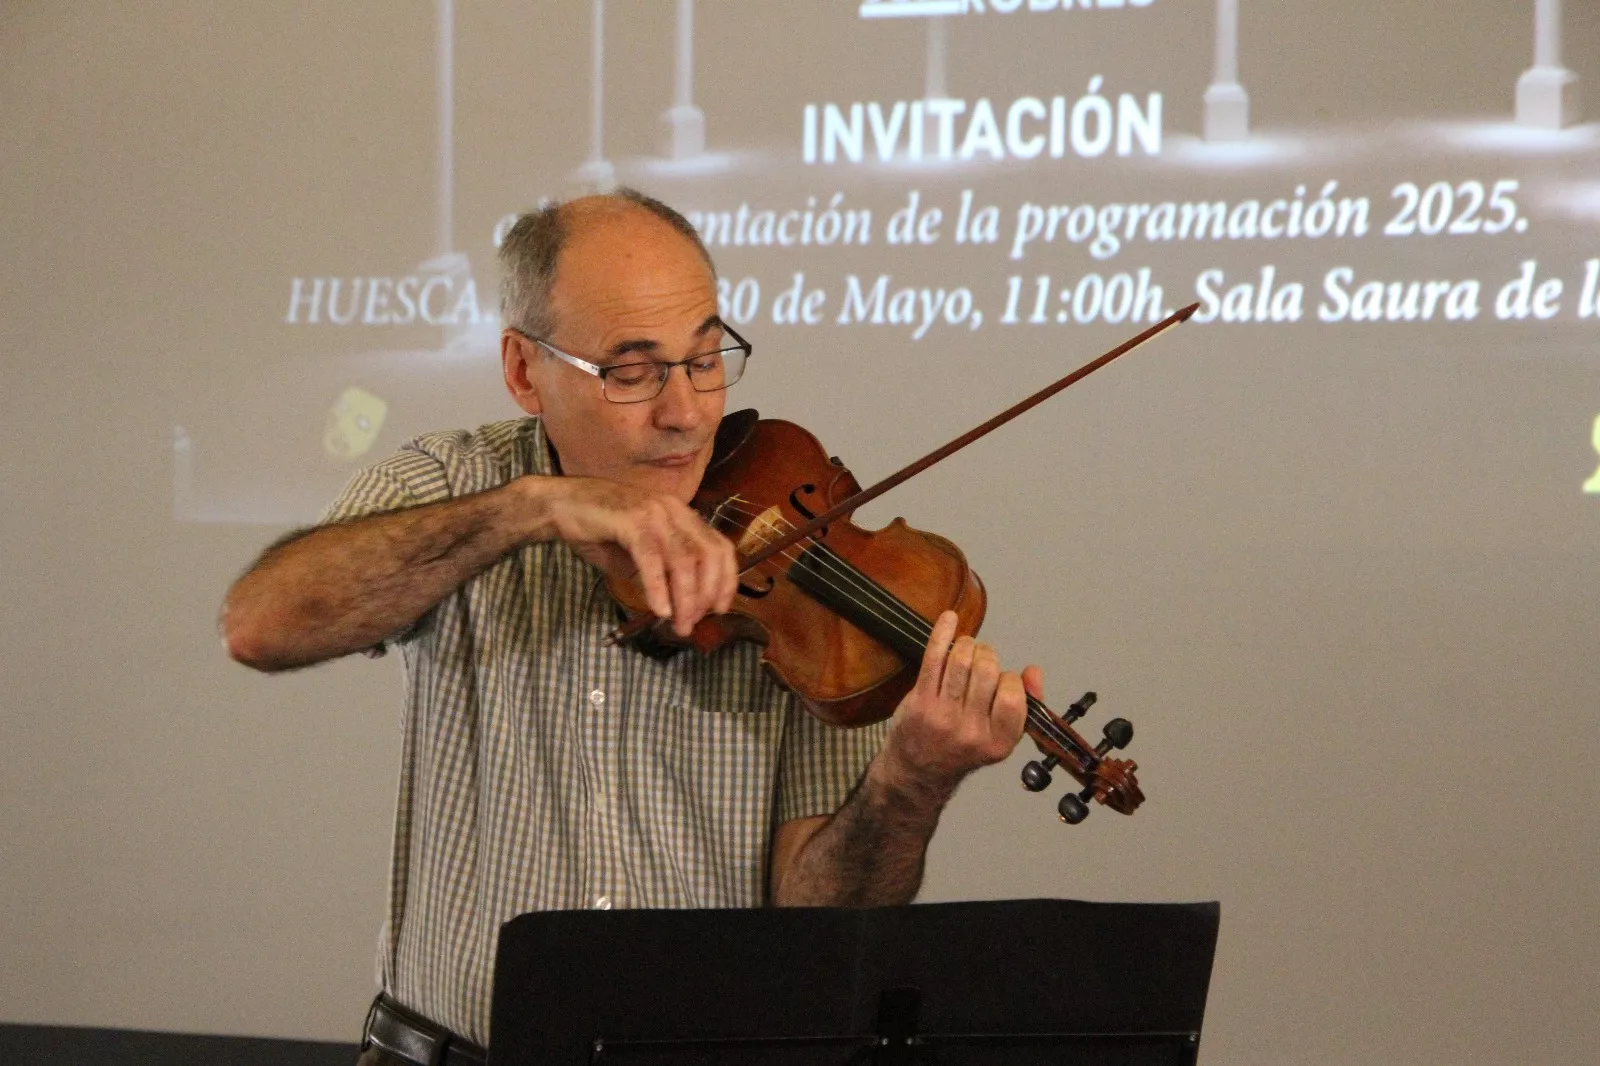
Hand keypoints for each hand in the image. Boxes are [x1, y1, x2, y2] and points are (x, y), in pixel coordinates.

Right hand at [532, 476, 736, 635]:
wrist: (559, 505)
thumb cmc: (598, 530)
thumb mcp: (637, 556)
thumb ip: (661, 574)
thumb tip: (680, 606)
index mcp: (681, 516)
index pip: (719, 547)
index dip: (726, 580)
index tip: (720, 609)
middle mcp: (674, 510)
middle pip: (709, 555)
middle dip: (707, 594)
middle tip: (694, 622)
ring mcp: (654, 512)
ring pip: (684, 560)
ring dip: (686, 598)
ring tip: (679, 624)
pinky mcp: (631, 519)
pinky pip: (652, 558)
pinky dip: (658, 587)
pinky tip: (660, 610)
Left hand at [877, 610, 1035, 797]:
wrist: (920, 770)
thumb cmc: (963, 748)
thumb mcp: (1002, 737)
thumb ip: (1026, 704)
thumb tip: (1034, 672)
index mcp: (998, 741)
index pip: (1013, 694)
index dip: (1010, 679)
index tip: (1002, 680)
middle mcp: (970, 731)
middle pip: (986, 671)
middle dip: (987, 655)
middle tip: (982, 658)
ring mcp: (942, 716)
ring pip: (961, 661)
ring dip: (968, 645)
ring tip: (967, 649)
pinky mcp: (920, 701)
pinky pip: (934, 658)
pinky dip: (942, 633)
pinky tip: (949, 619)